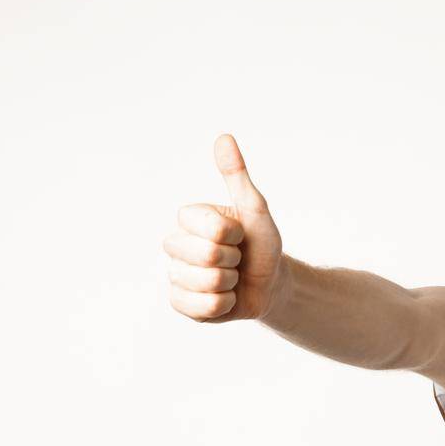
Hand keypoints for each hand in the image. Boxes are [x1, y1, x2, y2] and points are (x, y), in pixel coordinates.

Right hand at [162, 133, 286, 322]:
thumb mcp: (254, 209)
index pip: (212, 228)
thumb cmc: (261, 244)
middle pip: (209, 256)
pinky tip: (224, 297)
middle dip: (234, 260)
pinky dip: (224, 305)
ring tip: (231, 278)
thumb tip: (224, 137)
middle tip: (236, 259)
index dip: (234, 234)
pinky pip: (203, 308)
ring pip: (208, 283)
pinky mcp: (180, 304)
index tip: (239, 234)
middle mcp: (175, 245)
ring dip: (231, 284)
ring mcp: (175, 275)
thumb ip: (236, 176)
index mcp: (189, 220)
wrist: (269, 284)